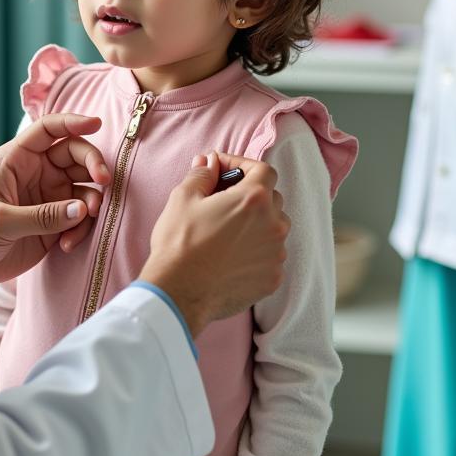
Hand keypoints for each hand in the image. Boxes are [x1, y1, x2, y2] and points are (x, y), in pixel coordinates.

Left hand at [0, 114, 109, 288]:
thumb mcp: (0, 220)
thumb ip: (43, 216)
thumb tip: (83, 208)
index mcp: (17, 160)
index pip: (49, 129)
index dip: (73, 122)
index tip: (97, 124)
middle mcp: (36, 174)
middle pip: (75, 156)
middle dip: (94, 166)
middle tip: (105, 183)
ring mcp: (46, 200)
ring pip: (83, 189)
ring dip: (91, 202)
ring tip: (85, 220)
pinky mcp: (51, 225)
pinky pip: (78, 220)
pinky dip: (80, 230)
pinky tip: (67, 245)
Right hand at [139, 152, 288, 338]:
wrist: (179, 292)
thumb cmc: (179, 243)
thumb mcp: (183, 198)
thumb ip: (202, 174)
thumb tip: (209, 163)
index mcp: (254, 199)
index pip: (263, 170)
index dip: (243, 165)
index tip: (224, 170)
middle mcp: (273, 224)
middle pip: (272, 198)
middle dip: (250, 195)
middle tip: (223, 201)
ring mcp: (276, 254)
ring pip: (273, 229)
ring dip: (256, 224)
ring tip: (227, 232)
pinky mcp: (273, 278)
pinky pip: (270, 256)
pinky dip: (256, 252)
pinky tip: (232, 256)